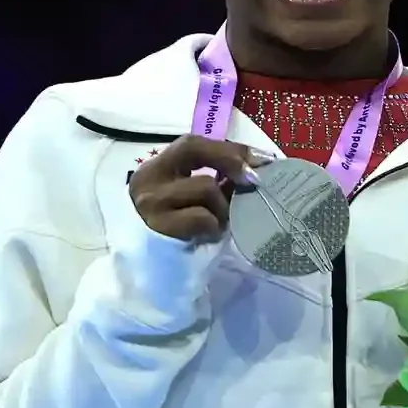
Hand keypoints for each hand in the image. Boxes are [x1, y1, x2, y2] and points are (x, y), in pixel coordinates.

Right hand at [128, 136, 273, 241]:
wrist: (157, 265)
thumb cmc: (184, 224)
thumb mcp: (197, 193)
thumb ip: (219, 175)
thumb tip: (260, 161)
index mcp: (156, 167)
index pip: (193, 143)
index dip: (228, 147)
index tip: (260, 157)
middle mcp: (147, 180)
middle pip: (194, 151)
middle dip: (230, 161)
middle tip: (253, 179)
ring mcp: (151, 203)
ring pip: (206, 187)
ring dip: (223, 205)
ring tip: (221, 219)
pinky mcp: (160, 227)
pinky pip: (204, 217)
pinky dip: (215, 225)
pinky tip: (210, 233)